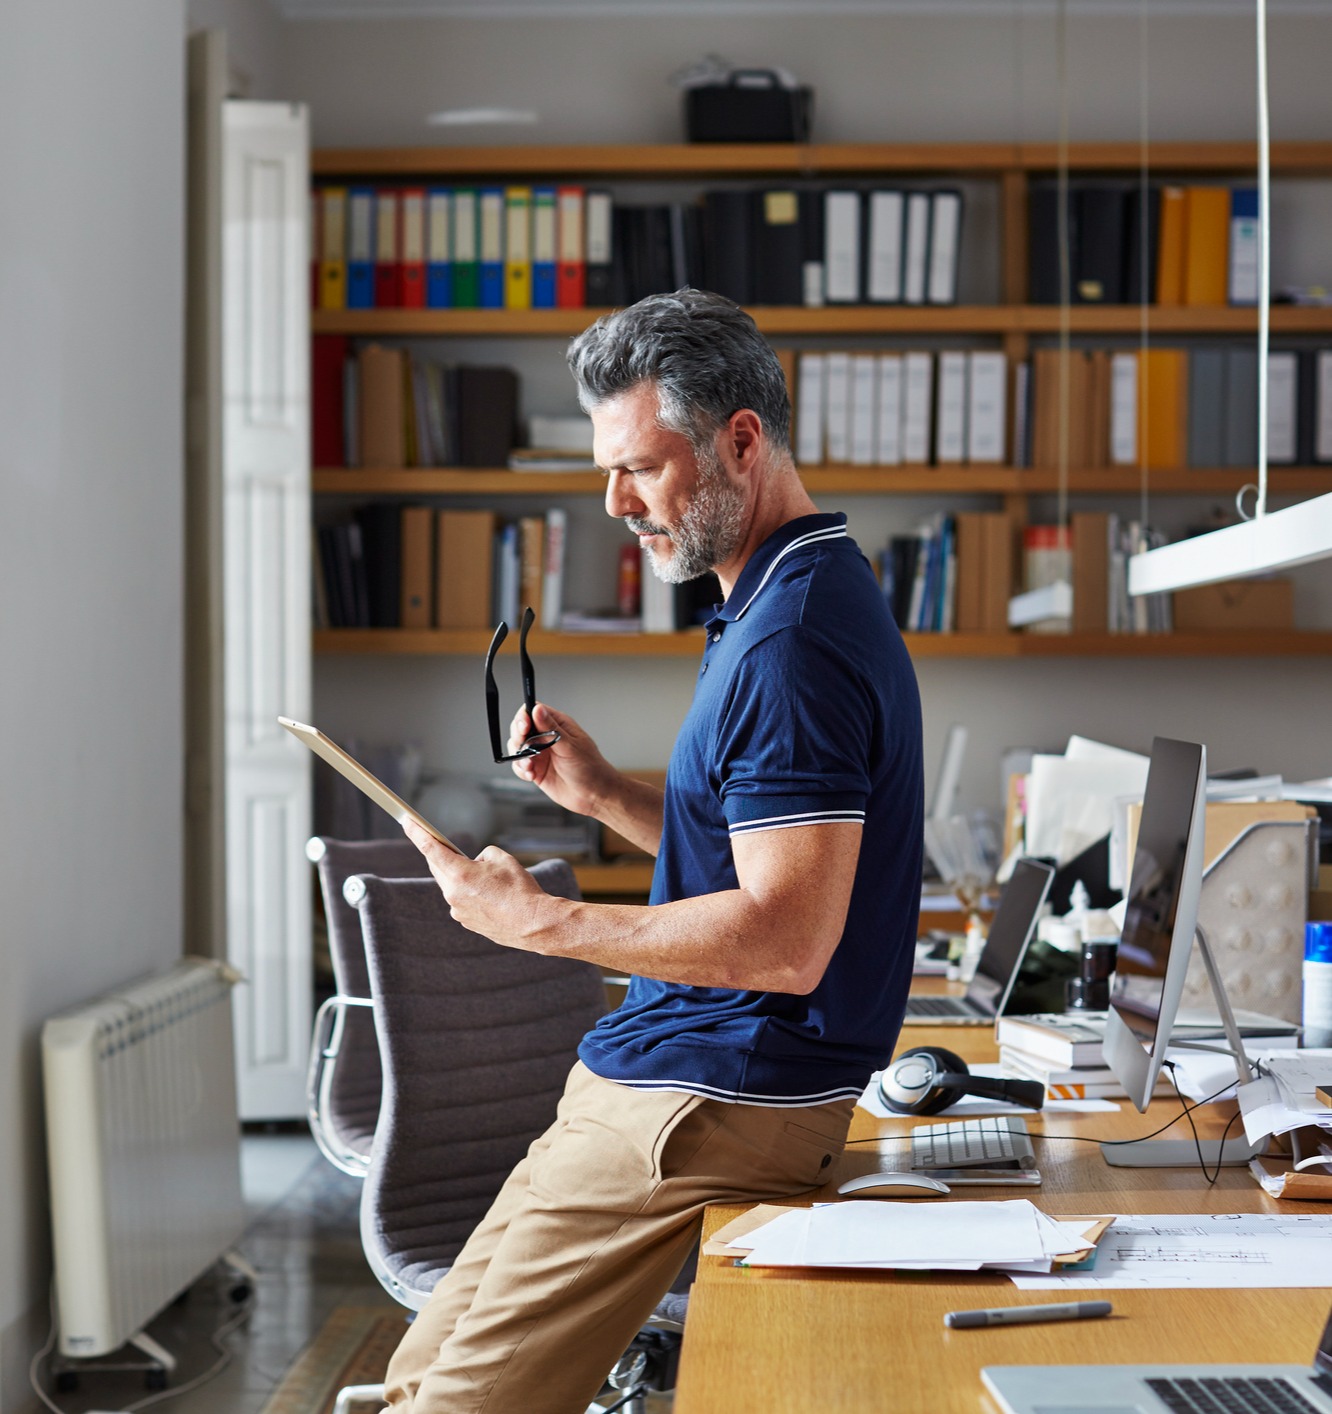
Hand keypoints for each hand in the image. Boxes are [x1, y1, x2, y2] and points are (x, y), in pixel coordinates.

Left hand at [402, 822, 550, 952]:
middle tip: (446, 845)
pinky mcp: (465, 921)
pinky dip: (468, 892)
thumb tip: (475, 864)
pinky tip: (488, 894)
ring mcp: (457, 910)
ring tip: (484, 876)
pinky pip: (460, 900)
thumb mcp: (503, 859)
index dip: (417, 833)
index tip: (406, 822)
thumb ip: (482, 855)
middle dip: (441, 855)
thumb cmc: (520, 890)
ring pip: (450, 885)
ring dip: (460, 876)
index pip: (430, 848)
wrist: (533, 924)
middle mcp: (453, 894)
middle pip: (438, 867)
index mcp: (460, 874)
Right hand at [506, 700, 614, 817]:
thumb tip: (537, 709)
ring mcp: (541, 754)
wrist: (594, 795)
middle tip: (523, 747)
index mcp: (558, 725)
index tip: (524, 727)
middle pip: (520, 728)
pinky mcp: (536, 770)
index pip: (533, 711)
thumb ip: (551, 729)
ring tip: (530, 766)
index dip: (524, 717)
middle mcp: (547, 737)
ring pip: (517, 747)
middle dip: (518, 737)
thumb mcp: (570, 746)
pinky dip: (521, 770)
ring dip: (519, 756)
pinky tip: (531, 775)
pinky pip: (520, 766)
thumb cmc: (590, 768)